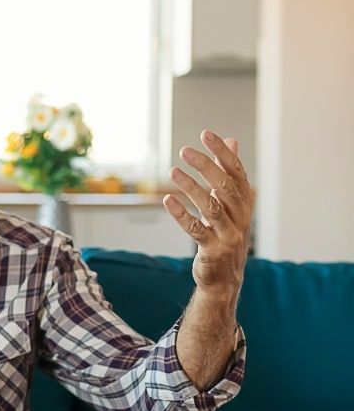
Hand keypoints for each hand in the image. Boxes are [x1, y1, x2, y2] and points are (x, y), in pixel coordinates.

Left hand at [164, 129, 254, 296]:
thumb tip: (231, 141)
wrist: (225, 276)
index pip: (236, 171)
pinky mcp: (212, 249)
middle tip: (185, 151)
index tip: (206, 134)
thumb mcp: (230, 203)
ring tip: (173, 171)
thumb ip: (228, 173)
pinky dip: (181, 214)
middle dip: (206, 165)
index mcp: (244, 202)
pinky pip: (195, 229)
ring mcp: (228, 234)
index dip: (222, 152)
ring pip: (210, 206)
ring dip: (190, 187)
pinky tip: (167, 200)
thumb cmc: (225, 233)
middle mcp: (240, 216)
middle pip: (224, 186)